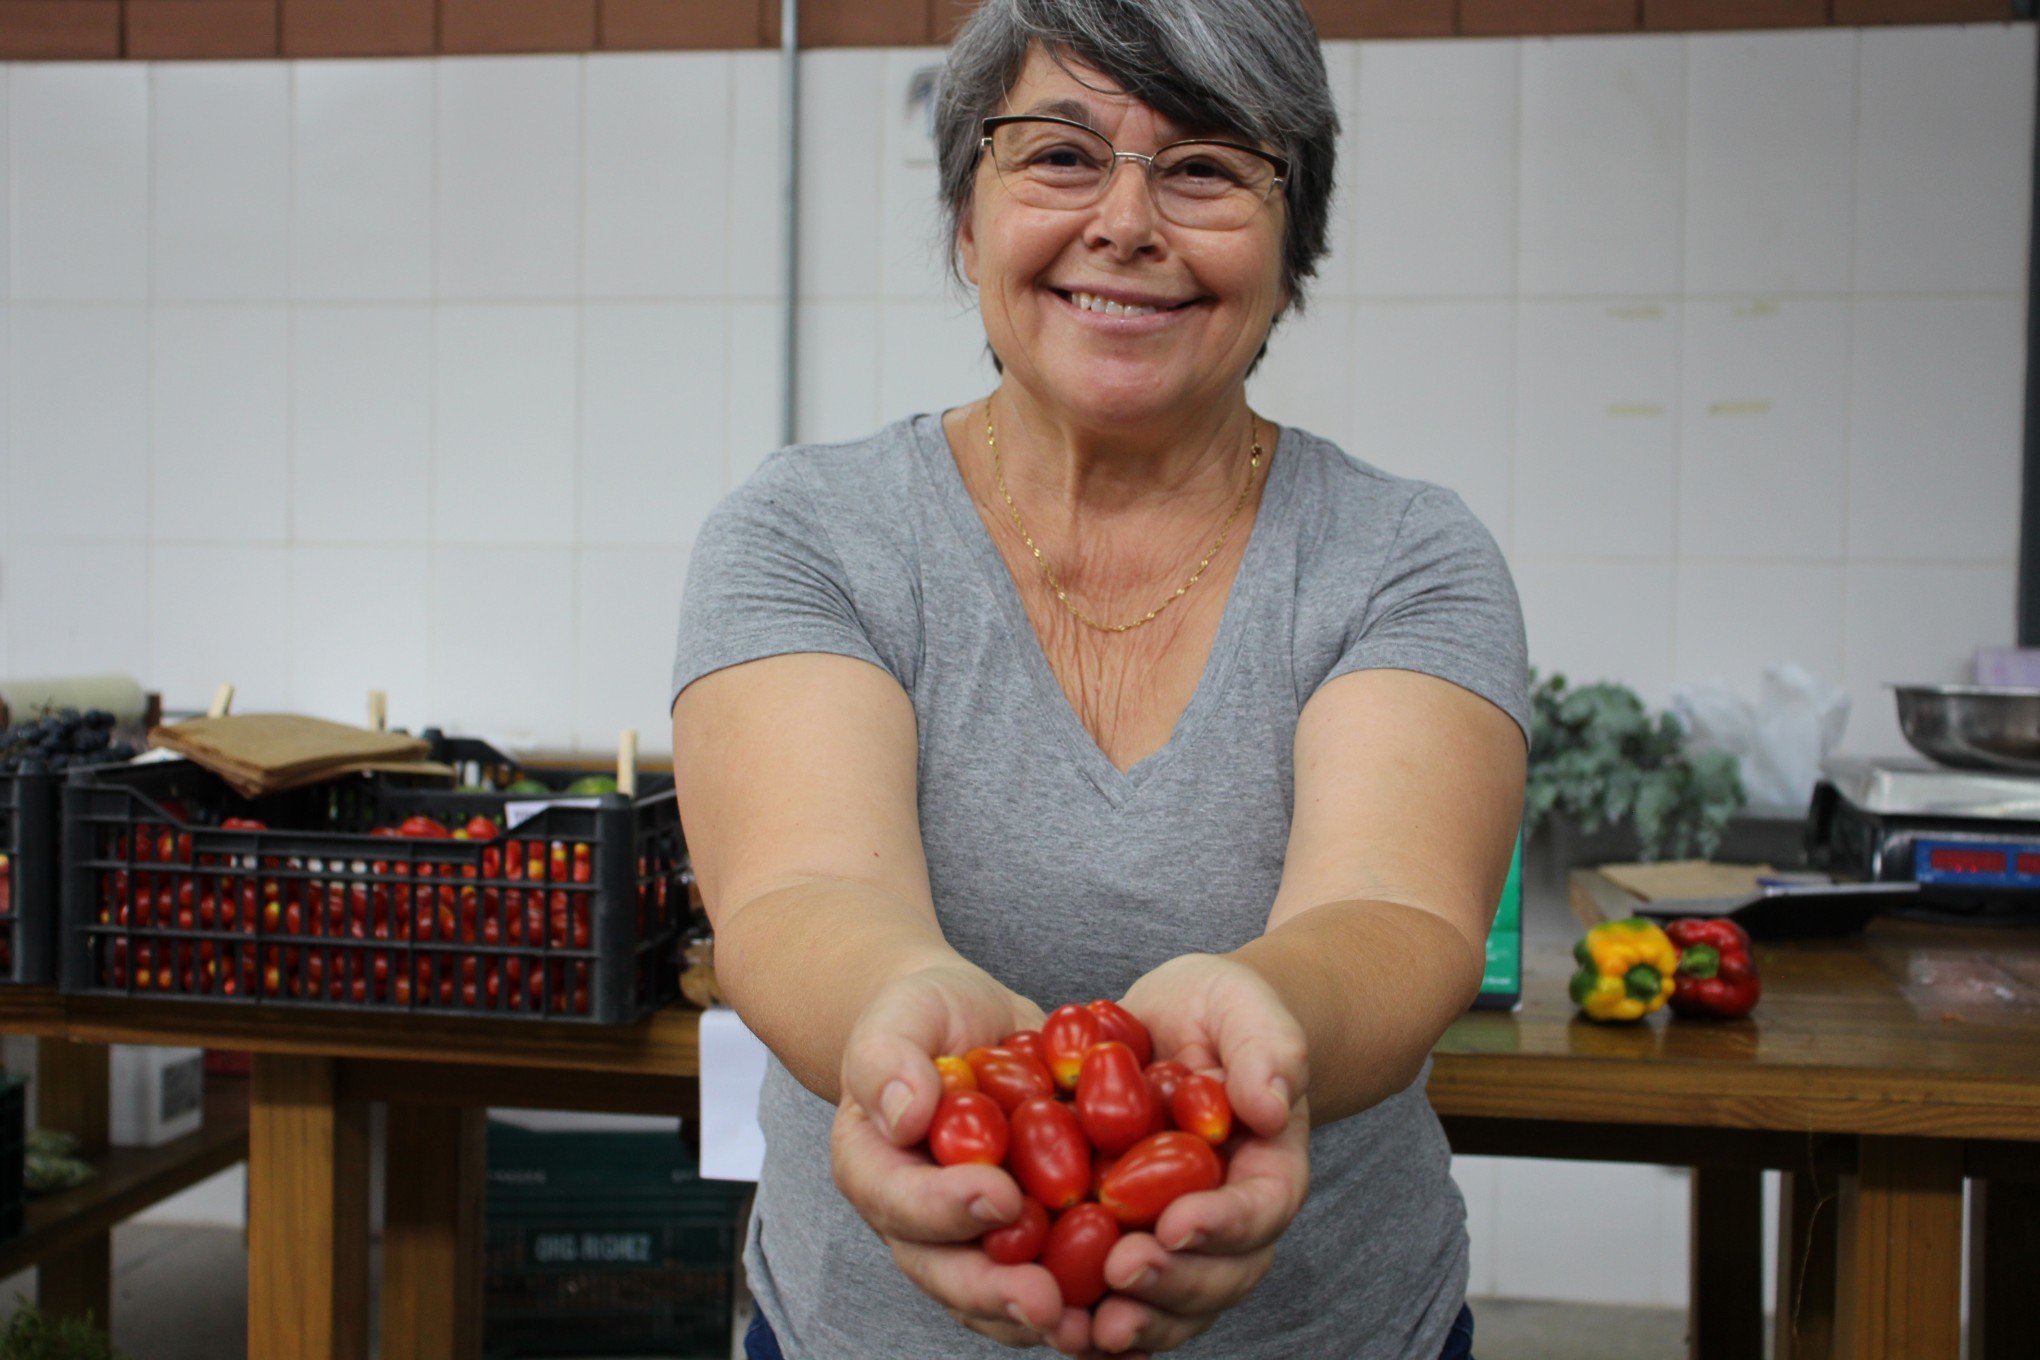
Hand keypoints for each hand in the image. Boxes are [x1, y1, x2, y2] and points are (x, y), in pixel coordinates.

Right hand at [832, 963, 1099, 1351]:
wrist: (970, 1025)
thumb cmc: (924, 1016)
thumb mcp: (900, 1018)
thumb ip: (890, 1061)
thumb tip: (904, 1115)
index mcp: (875, 1171)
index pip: (900, 1201)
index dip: (946, 1209)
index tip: (999, 1198)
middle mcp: (919, 1221)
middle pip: (950, 1272)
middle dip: (998, 1291)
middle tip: (1047, 1301)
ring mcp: (975, 1237)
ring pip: (1001, 1294)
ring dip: (1046, 1314)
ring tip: (1093, 1328)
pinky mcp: (1028, 1236)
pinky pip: (1054, 1276)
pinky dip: (1089, 1297)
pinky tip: (1132, 1309)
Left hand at [1091, 954, 1311, 1353]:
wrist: (1175, 1028)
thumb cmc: (1218, 1011)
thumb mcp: (1244, 1006)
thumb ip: (1268, 1049)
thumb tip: (1272, 1106)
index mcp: (1267, 1169)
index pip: (1259, 1210)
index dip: (1222, 1225)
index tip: (1176, 1224)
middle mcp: (1230, 1221)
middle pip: (1219, 1275)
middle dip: (1173, 1283)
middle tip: (1122, 1270)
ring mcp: (1178, 1241)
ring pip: (1172, 1303)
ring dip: (1134, 1321)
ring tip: (1086, 1328)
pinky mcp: (1128, 1243)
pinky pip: (1120, 1297)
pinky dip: (1092, 1318)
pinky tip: (1055, 1324)